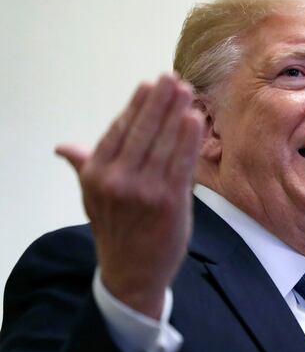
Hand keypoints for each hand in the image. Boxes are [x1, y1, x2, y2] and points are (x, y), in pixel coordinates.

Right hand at [56, 73, 203, 318]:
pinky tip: (195, 119)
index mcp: (96, 174)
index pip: (119, 130)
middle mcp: (116, 180)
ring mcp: (143, 191)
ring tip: (186, 91)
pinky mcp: (169, 202)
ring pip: (163, 143)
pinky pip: (180, 163)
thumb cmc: (117, 230)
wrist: (132, 273)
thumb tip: (63, 147)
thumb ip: (85, 166)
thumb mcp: (93, 197)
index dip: (136, 106)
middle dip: (159, 102)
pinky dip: (188, 140)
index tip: (149, 84)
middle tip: (172, 78)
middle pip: (142, 131)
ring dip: (176, 113)